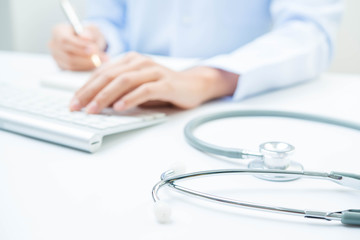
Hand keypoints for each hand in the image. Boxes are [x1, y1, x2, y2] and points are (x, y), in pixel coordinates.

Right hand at [49, 24, 107, 70]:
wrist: (88, 42)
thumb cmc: (89, 34)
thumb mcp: (92, 29)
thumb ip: (89, 32)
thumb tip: (85, 37)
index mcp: (58, 30)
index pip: (65, 40)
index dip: (80, 46)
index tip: (95, 49)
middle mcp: (53, 44)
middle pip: (68, 54)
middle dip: (87, 57)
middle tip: (103, 57)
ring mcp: (56, 56)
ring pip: (71, 64)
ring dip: (89, 64)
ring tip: (103, 60)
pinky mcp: (61, 66)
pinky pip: (73, 70)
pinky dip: (86, 68)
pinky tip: (96, 64)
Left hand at [69, 52, 238, 112]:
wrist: (193, 85)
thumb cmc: (162, 87)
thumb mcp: (136, 87)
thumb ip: (119, 90)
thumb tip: (94, 102)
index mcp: (130, 60)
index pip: (102, 73)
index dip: (85, 88)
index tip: (73, 103)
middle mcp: (140, 62)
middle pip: (109, 76)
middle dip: (89, 93)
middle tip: (77, 107)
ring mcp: (153, 71)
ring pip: (124, 81)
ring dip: (105, 96)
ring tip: (94, 110)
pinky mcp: (165, 83)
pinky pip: (144, 90)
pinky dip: (130, 99)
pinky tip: (119, 108)